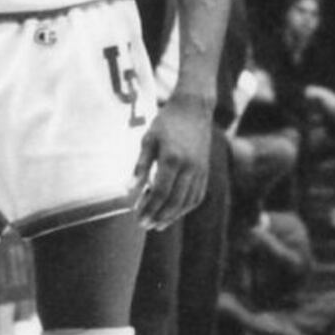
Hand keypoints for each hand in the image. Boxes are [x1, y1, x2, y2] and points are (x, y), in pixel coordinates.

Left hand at [132, 95, 211, 231]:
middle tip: (144, 225)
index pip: (160, 193)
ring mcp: (200, 171)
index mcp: (172, 159)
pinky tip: (173, 213)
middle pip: (174, 201)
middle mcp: (189, 167)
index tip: (138, 218)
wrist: (193, 110)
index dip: (149, 208)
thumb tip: (129, 189)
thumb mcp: (148, 140)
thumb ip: (140, 165)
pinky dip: (185, 208)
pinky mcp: (205, 171)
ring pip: (187, 202)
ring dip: (172, 216)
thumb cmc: (166, 123)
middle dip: (158, 217)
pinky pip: (197, 196)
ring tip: (157, 224)